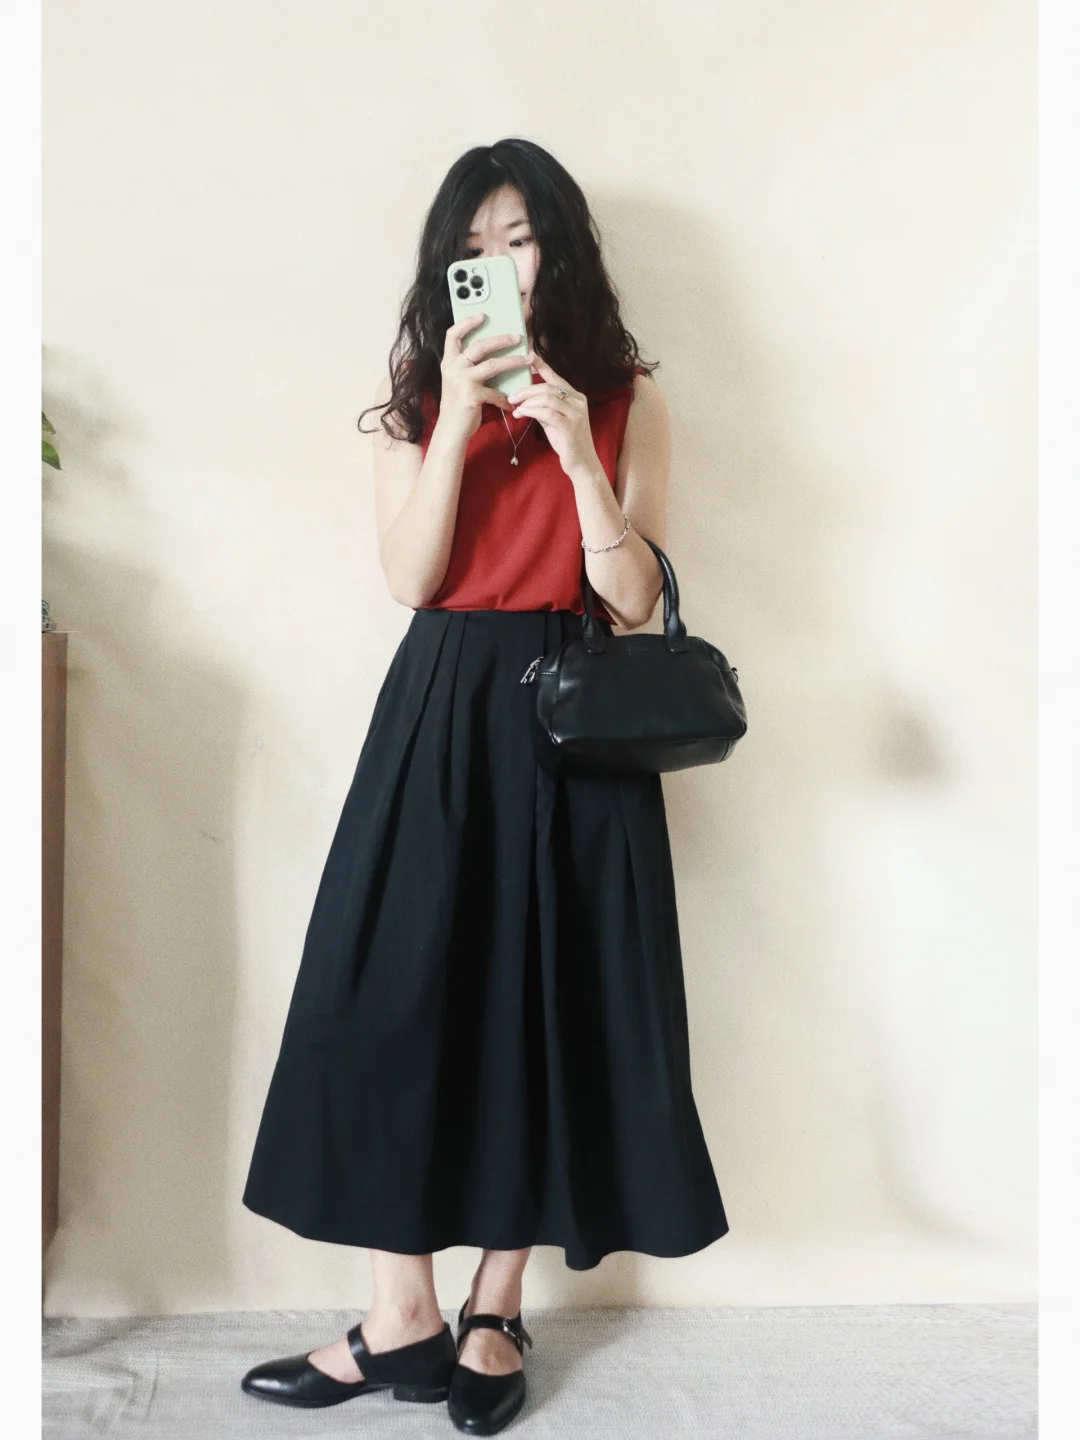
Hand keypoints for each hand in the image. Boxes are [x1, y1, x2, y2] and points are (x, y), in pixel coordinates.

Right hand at [438, 314, 519, 442]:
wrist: (451, 432)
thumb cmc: (459, 406)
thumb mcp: (459, 382)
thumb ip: (470, 368)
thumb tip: (495, 354)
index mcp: (449, 362)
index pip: (453, 335)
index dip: (466, 322)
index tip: (482, 314)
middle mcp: (453, 368)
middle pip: (479, 345)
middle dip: (501, 339)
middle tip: (518, 337)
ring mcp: (461, 381)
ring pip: (492, 364)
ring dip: (513, 361)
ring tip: (529, 359)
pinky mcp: (471, 396)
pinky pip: (495, 392)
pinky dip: (506, 398)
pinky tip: (512, 402)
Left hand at [506, 352, 601, 479]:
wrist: (582, 464)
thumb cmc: (567, 443)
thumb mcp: (554, 421)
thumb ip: (544, 408)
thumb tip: (526, 400)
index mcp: (575, 397)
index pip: (556, 377)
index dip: (542, 366)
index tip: (528, 355)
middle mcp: (578, 401)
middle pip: (548, 387)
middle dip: (527, 390)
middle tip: (511, 396)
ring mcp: (575, 413)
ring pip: (547, 397)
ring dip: (527, 401)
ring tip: (515, 406)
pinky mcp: (569, 426)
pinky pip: (547, 412)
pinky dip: (531, 411)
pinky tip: (521, 414)